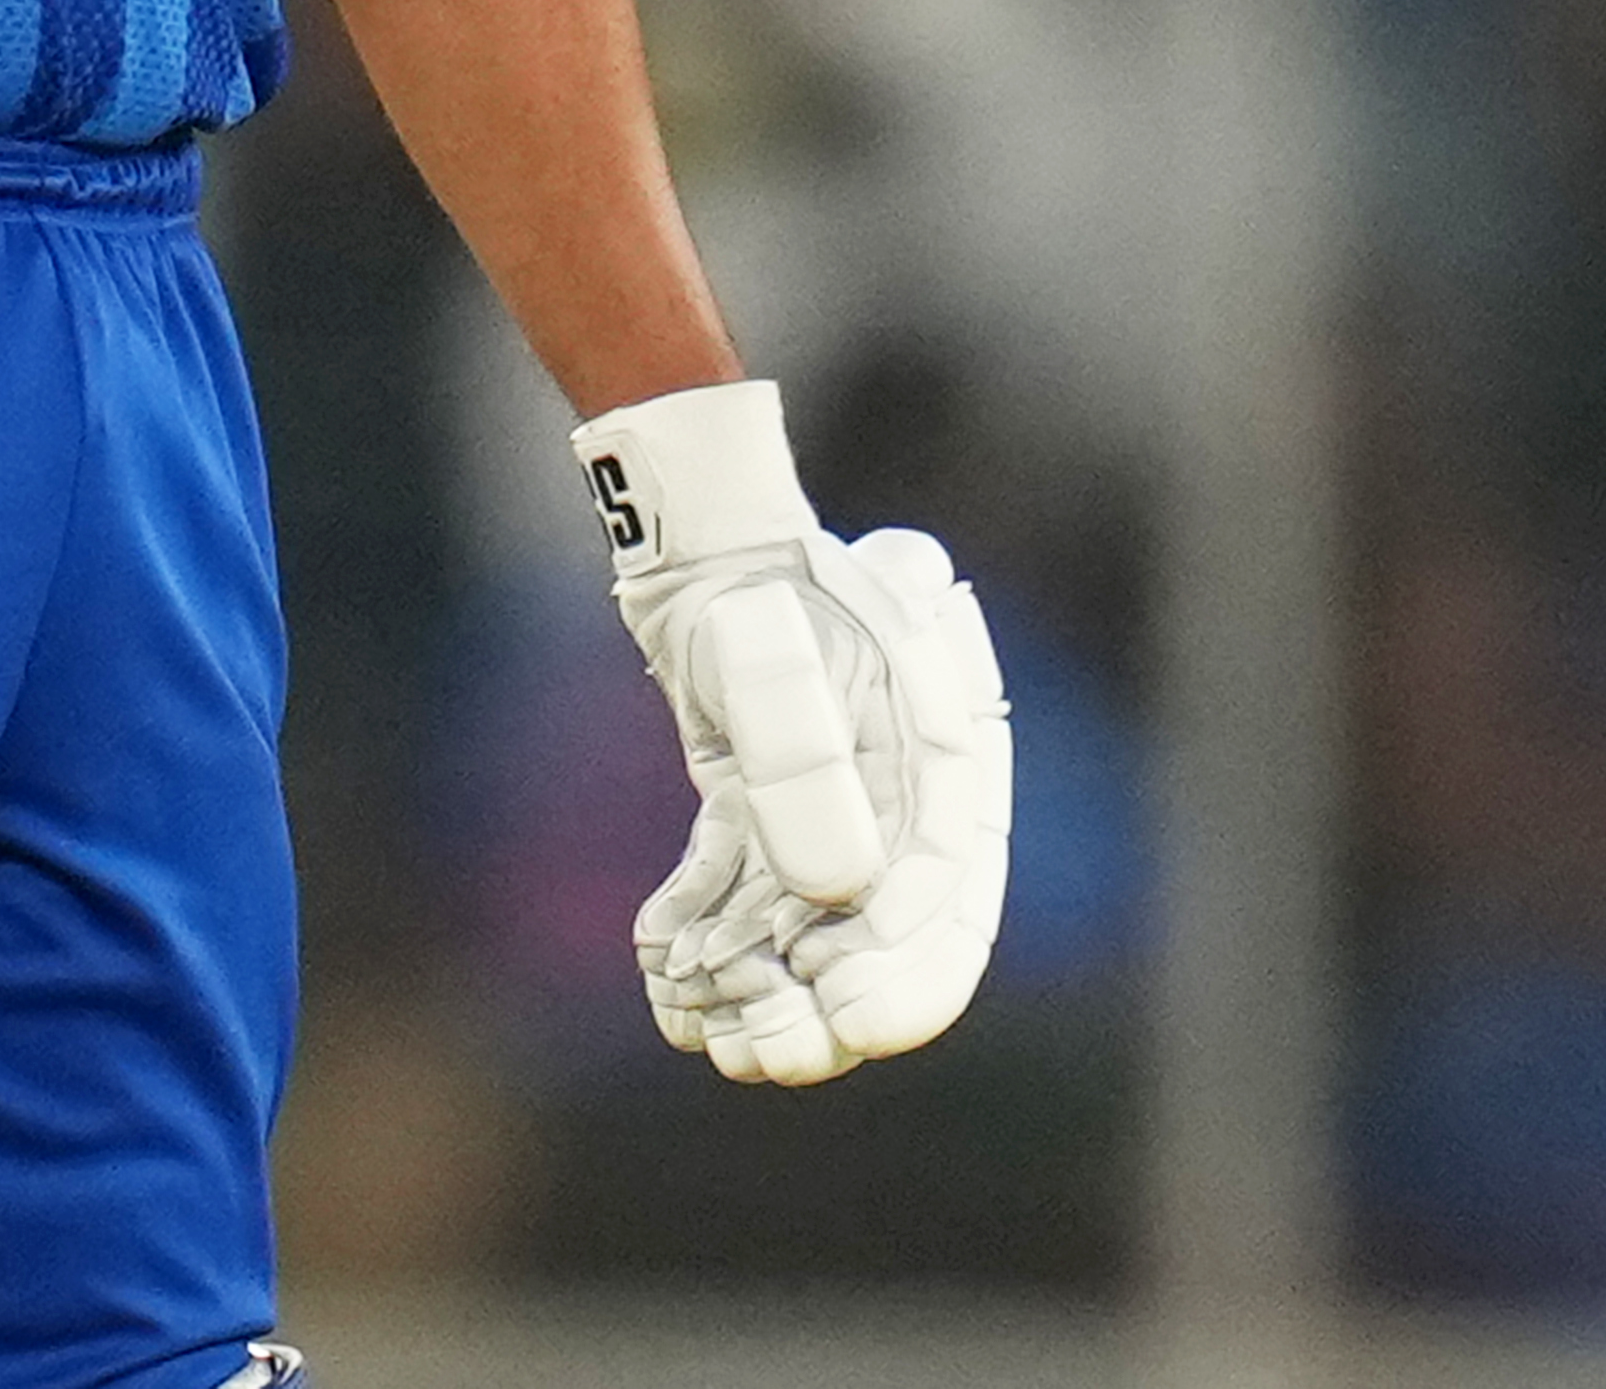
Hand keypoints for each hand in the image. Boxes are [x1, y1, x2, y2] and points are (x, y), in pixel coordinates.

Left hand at [579, 379, 1010, 1083]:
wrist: (706, 553)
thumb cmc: (753, 593)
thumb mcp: (773, 663)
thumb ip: (806, 770)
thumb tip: (840, 894)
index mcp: (944, 765)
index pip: (949, 903)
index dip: (903, 977)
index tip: (837, 1009)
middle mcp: (902, 802)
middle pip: (889, 945)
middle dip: (826, 1015)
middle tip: (757, 1053)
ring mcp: (834, 812)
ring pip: (811, 937)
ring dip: (756, 991)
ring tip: (691, 1014)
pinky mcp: (769, 818)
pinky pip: (752, 903)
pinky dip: (708, 938)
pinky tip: (656, 958)